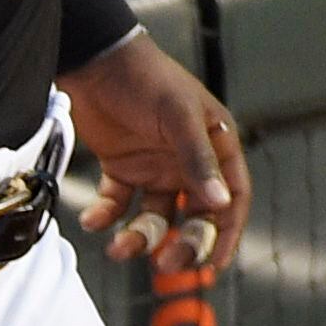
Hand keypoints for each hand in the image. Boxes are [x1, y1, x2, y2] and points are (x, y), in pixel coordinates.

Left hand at [61, 30, 249, 276]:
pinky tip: (93, 218)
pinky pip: (119, 205)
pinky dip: (106, 216)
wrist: (95, 60)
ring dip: (140, 238)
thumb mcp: (177, 116)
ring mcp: (154, 167)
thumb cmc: (147, 79)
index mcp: (215, 146)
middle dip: (183, 244)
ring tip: (119, 247)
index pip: (232, 199)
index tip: (214, 266)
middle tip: (166, 263)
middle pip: (195, 217)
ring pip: (155, 218)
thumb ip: (198, 160)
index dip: (227, 233)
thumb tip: (222, 203)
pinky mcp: (122, 167)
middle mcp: (188, 162)